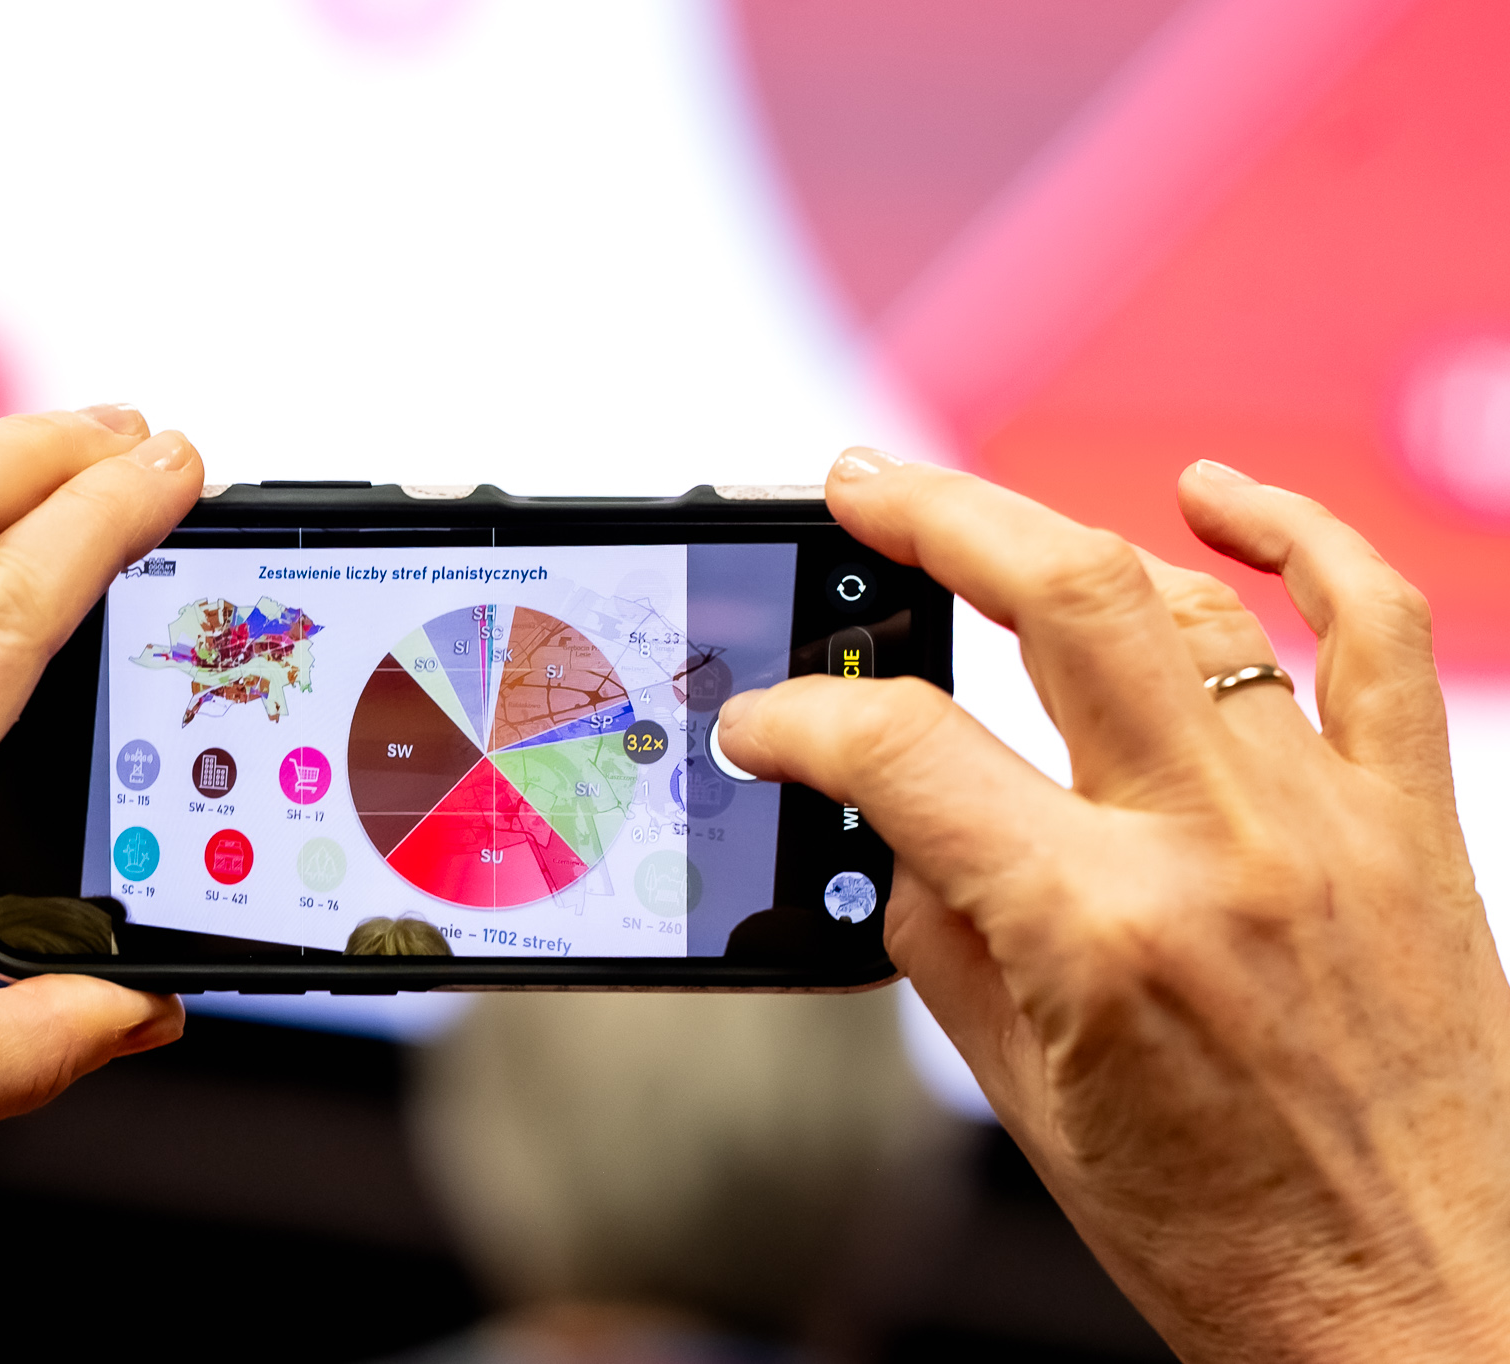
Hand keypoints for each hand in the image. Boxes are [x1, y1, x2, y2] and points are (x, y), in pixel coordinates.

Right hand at [716, 451, 1509, 1361]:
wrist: (1415, 1309)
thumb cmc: (1218, 1234)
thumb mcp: (1019, 1095)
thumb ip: (940, 930)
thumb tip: (891, 816)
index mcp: (1098, 936)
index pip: (904, 756)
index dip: (802, 719)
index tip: (762, 721)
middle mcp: (1219, 852)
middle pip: (1062, 600)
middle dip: (933, 516)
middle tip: (856, 488)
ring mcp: (1330, 821)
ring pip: (1189, 602)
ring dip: (1062, 533)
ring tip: (978, 520)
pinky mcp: (1411, 821)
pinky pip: (1374, 628)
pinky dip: (1297, 538)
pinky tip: (1216, 500)